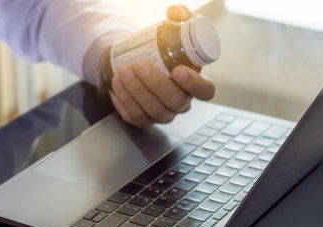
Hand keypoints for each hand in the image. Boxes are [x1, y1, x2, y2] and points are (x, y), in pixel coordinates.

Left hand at [110, 4, 215, 126]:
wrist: (136, 62)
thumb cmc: (161, 51)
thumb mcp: (173, 33)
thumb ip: (179, 19)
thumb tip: (175, 12)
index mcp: (195, 84)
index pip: (205, 91)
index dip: (194, 84)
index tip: (178, 70)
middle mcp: (181, 102)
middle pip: (174, 101)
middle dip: (156, 84)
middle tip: (140, 65)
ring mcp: (162, 114)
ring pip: (153, 110)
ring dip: (136, 90)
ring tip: (124, 70)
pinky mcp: (143, 119)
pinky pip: (135, 115)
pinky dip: (124, 99)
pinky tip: (117, 84)